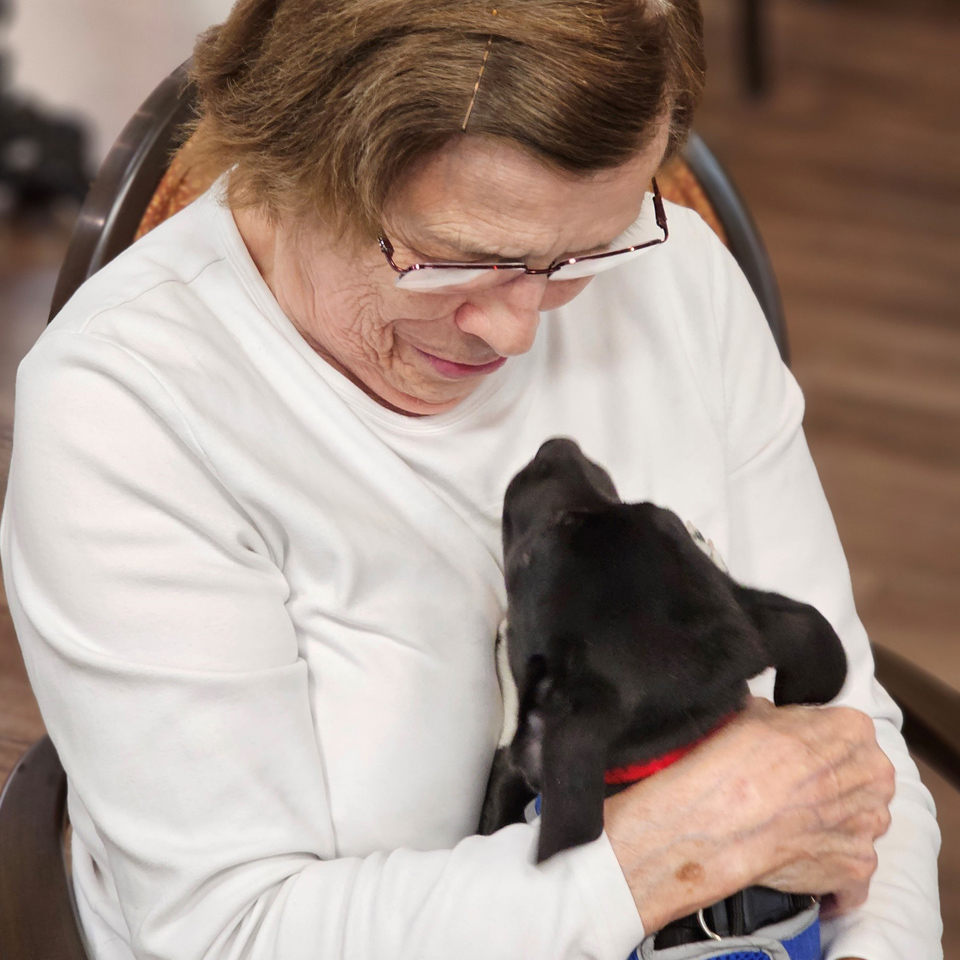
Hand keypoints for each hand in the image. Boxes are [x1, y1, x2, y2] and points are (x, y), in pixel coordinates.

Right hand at [604, 698, 893, 932]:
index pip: (849, 732)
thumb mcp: (753, 712)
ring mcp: (868, 825)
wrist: (717, 823)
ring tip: (796, 825)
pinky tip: (801, 857)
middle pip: (864, 777)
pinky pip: (854, 867)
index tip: (798, 755)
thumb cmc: (733, 764)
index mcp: (852, 731)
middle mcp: (873, 777)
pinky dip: (832, 866)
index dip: (819, 743)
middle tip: (797, 791)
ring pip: (862, 820)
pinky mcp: (858, 867)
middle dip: (837, 784)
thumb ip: (782, 716)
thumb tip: (772, 718)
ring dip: (837, 823)